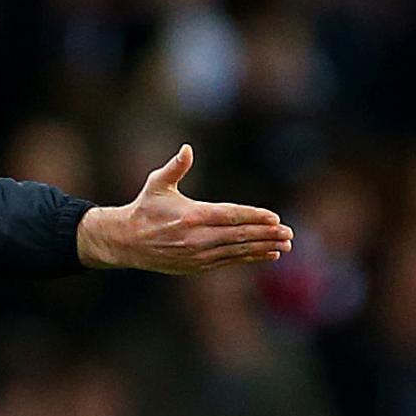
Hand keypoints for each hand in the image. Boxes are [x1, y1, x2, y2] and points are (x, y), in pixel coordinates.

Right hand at [75, 145, 292, 273]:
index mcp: (190, 215)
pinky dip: (250, 258)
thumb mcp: (156, 184)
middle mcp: (197, 238)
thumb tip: (187, 149)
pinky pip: (230, 261)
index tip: (274, 217)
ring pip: (238, 251)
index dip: (254, 217)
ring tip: (285, 244)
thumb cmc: (144, 208)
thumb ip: (175, 167)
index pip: (230, 215)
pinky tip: (268, 254)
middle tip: (289, 233)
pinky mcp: (198, 267)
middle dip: (266, 234)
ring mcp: (198, 255)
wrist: (127, 242)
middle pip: (239, 235)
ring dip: (263, 247)